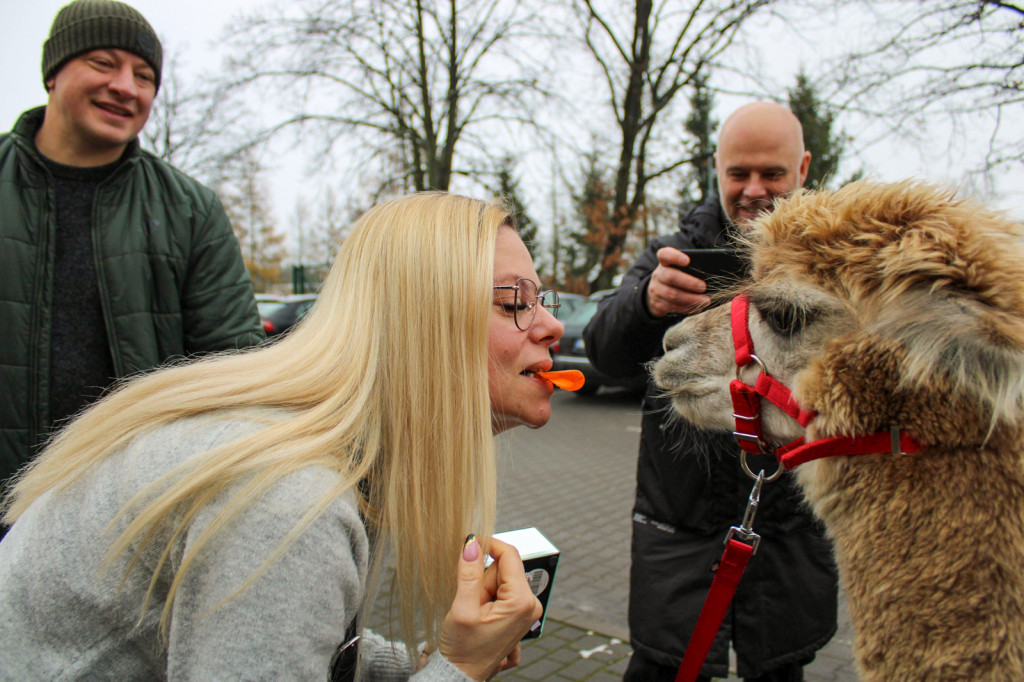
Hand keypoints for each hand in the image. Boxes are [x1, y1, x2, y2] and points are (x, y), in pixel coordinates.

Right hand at [438, 536, 542, 680]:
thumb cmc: (463, 650)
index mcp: (522, 602)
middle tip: (472, 602)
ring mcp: (526, 610)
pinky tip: (481, 617)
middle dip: (482, 578)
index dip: (487, 544)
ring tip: (475, 613)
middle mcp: (531, 604)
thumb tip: (472, 543)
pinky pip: (500, 591)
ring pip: (499, 579)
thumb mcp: (463, 608)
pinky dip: (486, 597)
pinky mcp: (518, 613)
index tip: (468, 543)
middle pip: (503, 568)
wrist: (462, 675)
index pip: (509, 555)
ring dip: (482, 590)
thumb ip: (469, 573)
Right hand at [646, 247, 710, 317]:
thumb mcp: (682, 269)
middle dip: (689, 282)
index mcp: (664, 262)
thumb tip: (715, 271)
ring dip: (691, 298)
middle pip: (670, 276)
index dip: (674, 257)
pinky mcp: (658, 304)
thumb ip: (693, 268)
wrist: (659, 293)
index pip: (665, 255)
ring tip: (706, 300)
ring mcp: (656, 290)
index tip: (687, 260)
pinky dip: (687, 307)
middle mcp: (658, 274)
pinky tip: (698, 307)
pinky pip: (673, 307)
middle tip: (703, 287)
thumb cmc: (678, 277)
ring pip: (672, 294)